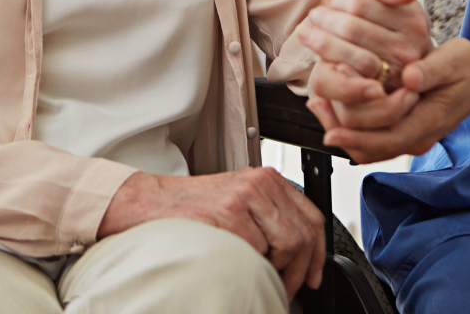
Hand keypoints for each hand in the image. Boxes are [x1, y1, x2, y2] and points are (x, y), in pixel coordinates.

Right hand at [98, 168, 324, 297]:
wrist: (151, 203)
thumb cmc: (192, 208)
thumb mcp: (239, 202)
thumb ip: (267, 218)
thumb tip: (298, 255)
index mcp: (266, 180)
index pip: (311, 216)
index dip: (318, 252)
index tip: (315, 275)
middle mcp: (259, 184)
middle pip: (303, 234)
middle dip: (301, 270)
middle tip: (288, 289)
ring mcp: (244, 198)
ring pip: (286, 244)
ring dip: (278, 272)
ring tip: (262, 280)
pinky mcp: (228, 214)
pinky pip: (255, 251)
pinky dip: (250, 267)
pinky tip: (236, 267)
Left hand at [299, 0, 432, 93]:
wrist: (402, 63)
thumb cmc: (392, 22)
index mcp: (413, 19)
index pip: (362, 2)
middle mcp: (408, 49)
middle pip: (351, 27)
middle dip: (327, 20)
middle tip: (314, 16)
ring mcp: (393, 75)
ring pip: (346, 54)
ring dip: (320, 42)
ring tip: (307, 32)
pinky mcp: (377, 97)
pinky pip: (345, 82)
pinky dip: (328, 69)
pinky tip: (319, 59)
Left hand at [308, 37, 469, 163]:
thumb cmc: (469, 67)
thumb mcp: (454, 60)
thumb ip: (431, 70)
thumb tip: (408, 77)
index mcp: (430, 121)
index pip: (388, 139)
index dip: (357, 135)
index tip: (331, 127)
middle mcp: (419, 135)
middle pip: (373, 148)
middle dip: (343, 131)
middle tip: (317, 106)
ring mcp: (412, 134)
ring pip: (371, 145)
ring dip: (345, 128)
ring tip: (320, 104)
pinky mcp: (406, 126)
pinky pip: (376, 134)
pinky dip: (354, 124)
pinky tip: (337, 103)